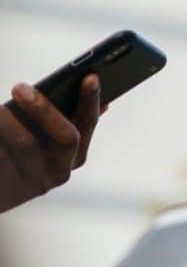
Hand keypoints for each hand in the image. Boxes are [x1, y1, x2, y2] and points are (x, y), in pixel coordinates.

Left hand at [0, 75, 101, 211]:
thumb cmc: (12, 157)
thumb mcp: (41, 140)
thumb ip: (60, 119)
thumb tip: (98, 102)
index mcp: (73, 156)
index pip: (88, 123)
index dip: (91, 101)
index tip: (90, 77)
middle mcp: (58, 171)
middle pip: (67, 138)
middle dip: (45, 109)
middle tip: (21, 88)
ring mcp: (34, 182)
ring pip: (27, 142)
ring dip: (7, 119)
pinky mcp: (7, 189)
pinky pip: (3, 155)